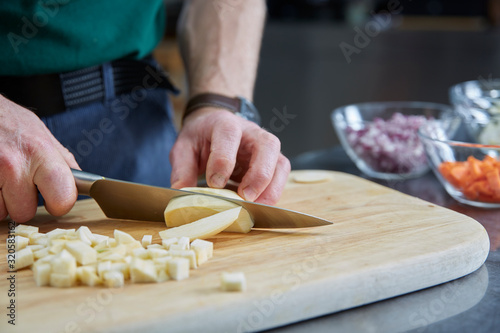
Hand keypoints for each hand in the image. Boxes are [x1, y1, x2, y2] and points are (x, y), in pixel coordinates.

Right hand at [0, 96, 78, 221]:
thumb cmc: (6, 120)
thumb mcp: (40, 134)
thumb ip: (60, 160)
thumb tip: (78, 183)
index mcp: (41, 153)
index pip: (62, 199)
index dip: (59, 203)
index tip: (53, 199)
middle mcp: (14, 164)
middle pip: (25, 213)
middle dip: (21, 203)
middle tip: (18, 184)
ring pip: (1, 213)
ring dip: (1, 201)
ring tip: (1, 177)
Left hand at [169, 108, 290, 204]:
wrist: (214, 126)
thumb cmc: (201, 137)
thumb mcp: (184, 147)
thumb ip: (182, 168)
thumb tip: (181, 192)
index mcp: (225, 123)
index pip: (229, 136)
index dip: (223, 160)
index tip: (215, 183)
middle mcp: (252, 132)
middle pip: (267, 146)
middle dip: (258, 174)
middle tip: (245, 197)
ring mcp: (266, 147)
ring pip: (280, 163)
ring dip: (271, 188)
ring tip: (256, 207)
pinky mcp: (273, 161)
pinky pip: (281, 176)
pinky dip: (273, 192)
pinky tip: (259, 205)